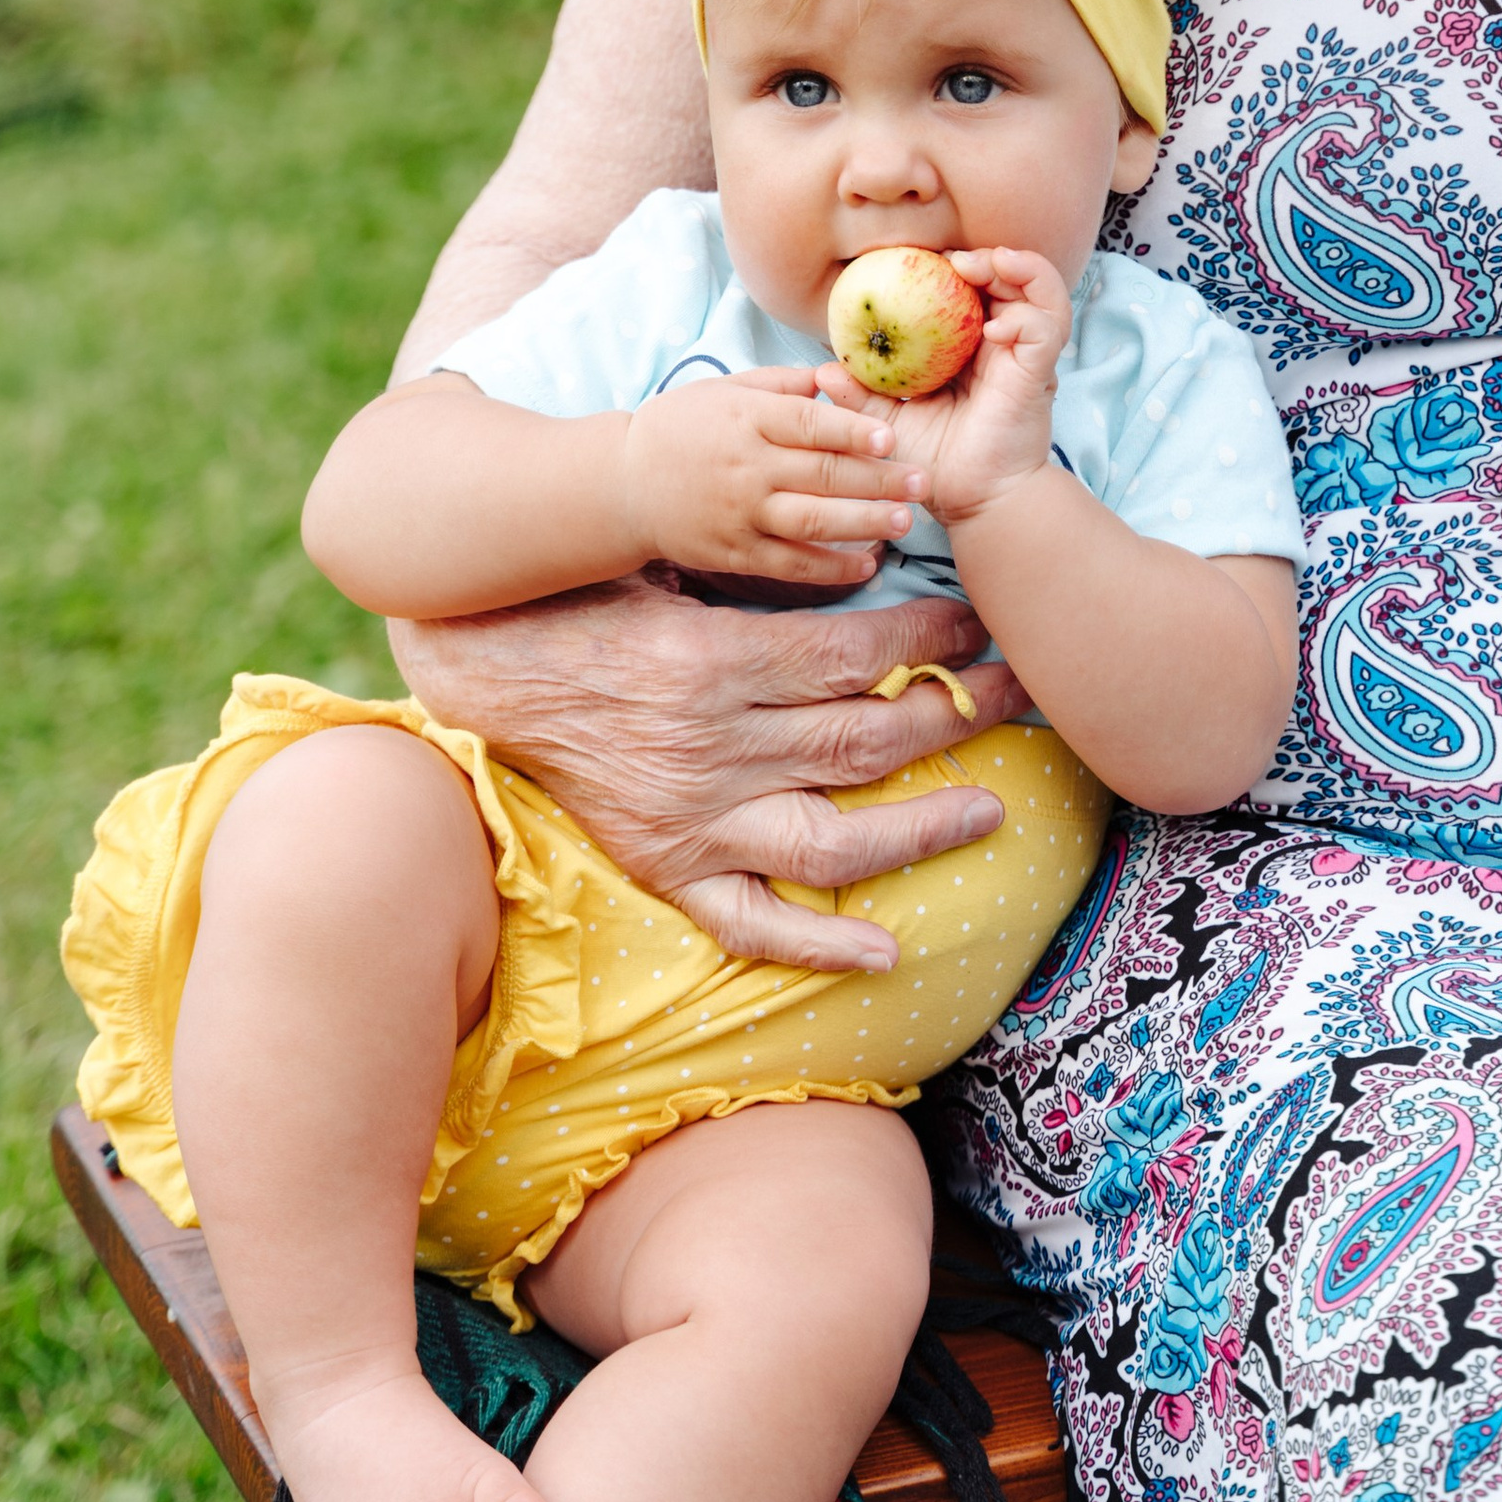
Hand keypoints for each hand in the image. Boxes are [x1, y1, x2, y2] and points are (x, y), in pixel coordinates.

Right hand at [387, 582, 1025, 967]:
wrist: (482, 672)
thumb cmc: (582, 600)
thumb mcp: (667, 561)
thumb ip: (758, 565)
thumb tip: (859, 548)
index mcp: (716, 661)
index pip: (856, 652)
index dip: (931, 633)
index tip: (983, 619)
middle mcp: (712, 746)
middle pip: (864, 737)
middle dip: (956, 711)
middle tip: (1020, 691)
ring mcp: (691, 817)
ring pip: (830, 835)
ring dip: (921, 826)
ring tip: (991, 808)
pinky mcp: (665, 866)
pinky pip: (748, 922)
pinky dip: (815, 943)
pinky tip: (885, 953)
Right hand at [618, 367, 922, 586]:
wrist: (622, 484)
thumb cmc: (682, 427)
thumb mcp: (724, 389)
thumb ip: (782, 384)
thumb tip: (838, 374)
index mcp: (746, 419)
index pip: (808, 424)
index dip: (852, 430)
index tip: (891, 435)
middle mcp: (745, 468)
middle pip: (822, 474)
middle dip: (878, 480)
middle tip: (922, 482)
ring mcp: (740, 514)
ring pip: (812, 522)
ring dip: (864, 524)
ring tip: (906, 521)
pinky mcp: (734, 553)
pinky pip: (790, 564)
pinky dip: (830, 567)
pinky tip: (867, 564)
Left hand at [828, 248, 1069, 528]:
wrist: (972, 502)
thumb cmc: (934, 465)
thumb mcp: (886, 424)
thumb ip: (859, 395)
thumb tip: (822, 370)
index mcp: (973, 348)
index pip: (976, 289)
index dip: (958, 267)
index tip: (925, 262)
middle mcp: (1005, 346)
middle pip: (1014, 279)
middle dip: (991, 257)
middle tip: (956, 260)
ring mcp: (1025, 358)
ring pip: (1043, 292)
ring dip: (1020, 269)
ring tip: (986, 266)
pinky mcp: (1039, 374)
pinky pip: (1045, 330)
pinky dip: (1024, 317)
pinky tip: (994, 328)